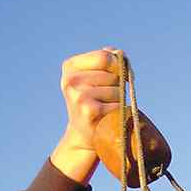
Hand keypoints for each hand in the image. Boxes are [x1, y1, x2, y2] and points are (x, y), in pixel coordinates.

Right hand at [50, 47, 120, 182]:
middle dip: (117, 84)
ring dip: (118, 99)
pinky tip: (107, 117)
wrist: (84, 136)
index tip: (120, 74)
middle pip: (112, 73)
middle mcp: (71, 80)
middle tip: (107, 98)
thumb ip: (107, 60)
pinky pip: (118, 104)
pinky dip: (118, 110)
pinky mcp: (89, 111)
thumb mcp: (94, 77)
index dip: (118, 65)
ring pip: (117, 89)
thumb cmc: (94, 102)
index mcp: (70, 67)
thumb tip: (119, 53)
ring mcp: (79, 96)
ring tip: (105, 108)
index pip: (105, 57)